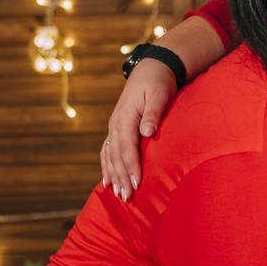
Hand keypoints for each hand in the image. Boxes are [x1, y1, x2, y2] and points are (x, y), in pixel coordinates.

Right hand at [101, 59, 176, 199]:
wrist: (151, 68)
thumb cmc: (159, 82)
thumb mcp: (159, 94)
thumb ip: (153, 113)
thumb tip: (147, 132)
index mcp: (125, 116)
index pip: (127, 147)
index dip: (131, 166)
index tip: (137, 183)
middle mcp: (116, 123)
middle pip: (116, 155)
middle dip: (121, 177)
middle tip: (128, 197)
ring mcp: (114, 126)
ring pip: (109, 155)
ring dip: (113, 175)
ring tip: (118, 195)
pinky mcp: (117, 128)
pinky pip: (108, 150)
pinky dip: (107, 167)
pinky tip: (108, 181)